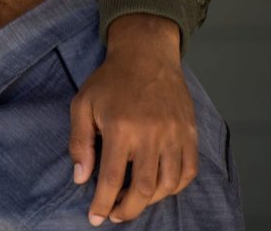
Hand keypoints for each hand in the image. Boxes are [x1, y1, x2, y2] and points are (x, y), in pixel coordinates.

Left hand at [69, 14, 197, 225]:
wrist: (146, 55)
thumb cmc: (110, 80)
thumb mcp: (82, 105)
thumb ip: (80, 143)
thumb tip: (81, 178)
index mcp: (121, 127)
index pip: (111, 178)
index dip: (103, 203)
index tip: (95, 218)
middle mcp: (151, 134)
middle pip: (144, 188)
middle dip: (128, 209)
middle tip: (115, 215)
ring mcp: (175, 134)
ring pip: (168, 184)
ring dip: (150, 201)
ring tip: (133, 201)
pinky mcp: (190, 133)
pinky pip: (188, 171)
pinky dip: (174, 187)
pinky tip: (158, 187)